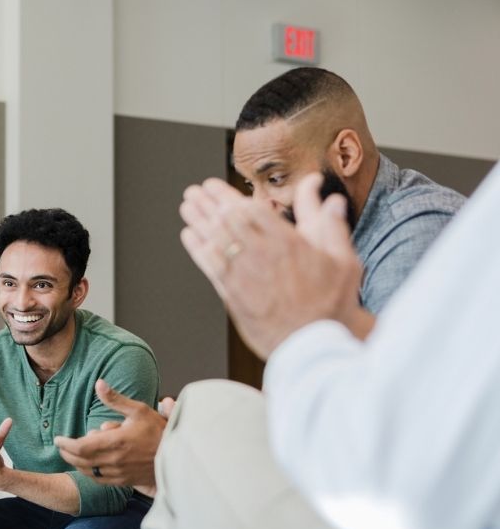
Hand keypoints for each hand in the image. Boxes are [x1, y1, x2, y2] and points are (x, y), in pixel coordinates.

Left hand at [54, 379, 168, 487]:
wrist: (176, 455)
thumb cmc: (158, 431)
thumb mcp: (138, 410)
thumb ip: (115, 399)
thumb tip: (99, 383)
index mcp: (116, 442)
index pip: (80, 447)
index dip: (65, 444)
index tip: (58, 439)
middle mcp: (114, 460)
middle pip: (80, 460)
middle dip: (66, 453)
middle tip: (61, 446)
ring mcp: (119, 473)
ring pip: (88, 471)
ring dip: (76, 463)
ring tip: (71, 453)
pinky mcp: (124, 481)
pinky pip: (99, 479)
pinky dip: (89, 472)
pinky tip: (88, 465)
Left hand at [178, 173, 368, 358]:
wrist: (316, 343)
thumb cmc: (331, 302)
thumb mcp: (341, 257)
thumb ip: (327, 220)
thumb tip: (319, 188)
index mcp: (288, 243)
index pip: (250, 209)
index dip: (228, 195)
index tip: (214, 186)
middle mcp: (262, 256)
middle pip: (227, 222)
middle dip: (208, 204)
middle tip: (194, 192)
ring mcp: (245, 276)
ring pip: (215, 241)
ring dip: (198, 221)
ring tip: (187, 207)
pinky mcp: (233, 296)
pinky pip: (210, 267)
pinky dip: (197, 249)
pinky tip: (189, 236)